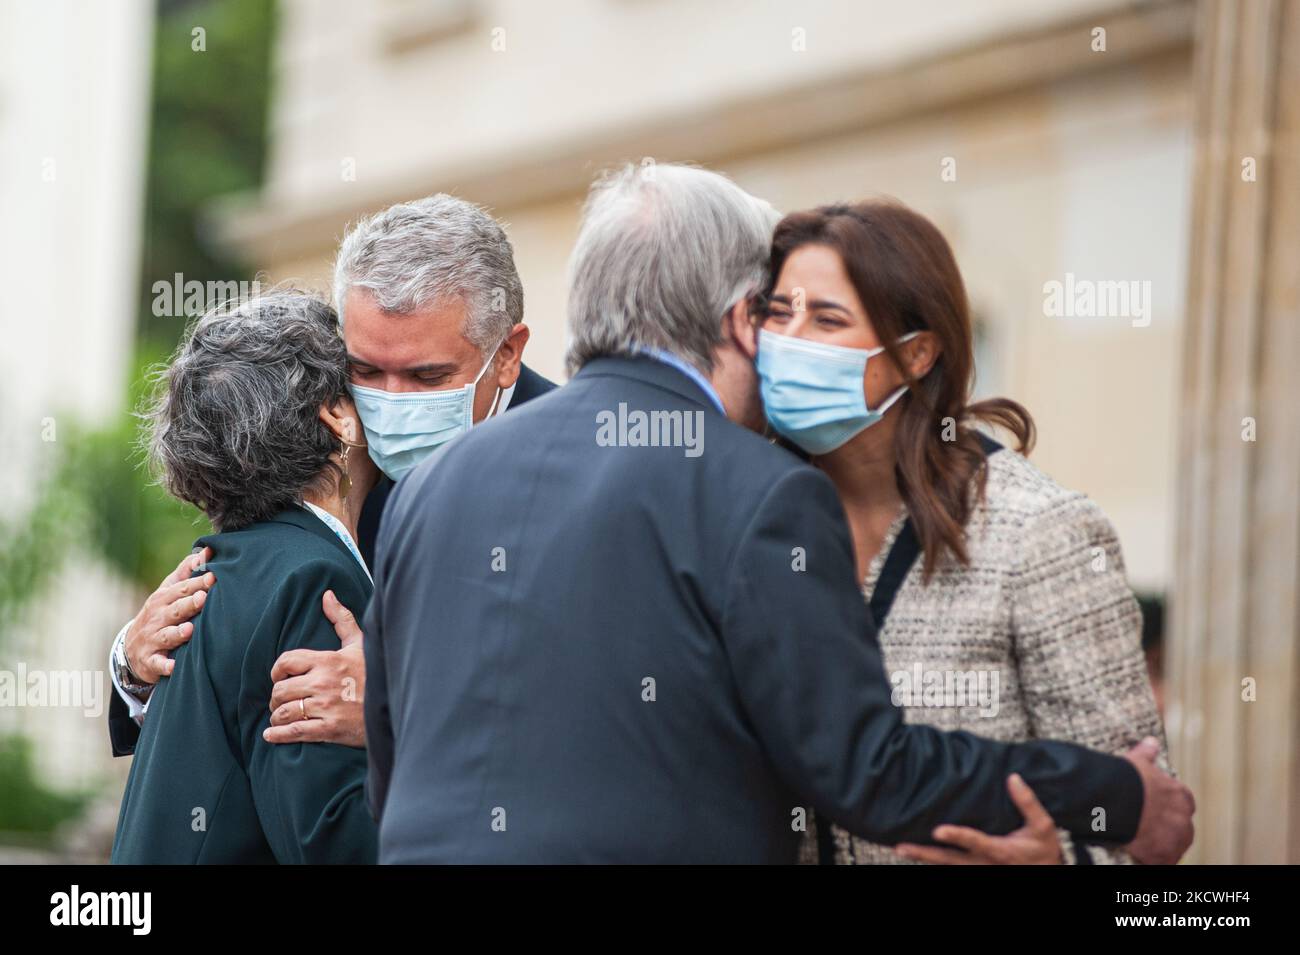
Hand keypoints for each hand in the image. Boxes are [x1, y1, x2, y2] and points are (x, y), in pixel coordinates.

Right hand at [124, 548, 214, 682]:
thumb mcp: (168, 592)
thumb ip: (186, 572)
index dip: (197, 583)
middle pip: (175, 610)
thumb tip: (206, 550)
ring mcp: (152, 639)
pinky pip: (158, 664)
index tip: (214, 577)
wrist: (132, 648)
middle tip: (203, 598)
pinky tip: (173, 667)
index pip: (181, 589)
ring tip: (189, 630)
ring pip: (166, 636)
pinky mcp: (150, 661)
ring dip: (176, 633)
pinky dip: (164, 666)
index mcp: (163, 599)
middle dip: (188, 604)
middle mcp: (157, 618)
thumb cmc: (160, 614)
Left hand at [263, 590, 365, 746]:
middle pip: (281, 690)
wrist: (395, 704)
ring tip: (279, 717)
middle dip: (276, 697)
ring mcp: (326, 707)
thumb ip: (341, 619)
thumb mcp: (360, 644)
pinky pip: (294, 732)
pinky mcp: (330, 729)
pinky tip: (271, 734)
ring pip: (285, 711)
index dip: (277, 670)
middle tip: (280, 701)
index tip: (280, 676)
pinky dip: (277, 734)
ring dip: (277, 716)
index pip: (286, 661)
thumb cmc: (374, 672)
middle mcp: (323, 683)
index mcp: (328, 661)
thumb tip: (327, 595)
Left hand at [896, 773, 1062, 864]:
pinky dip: (932, 861)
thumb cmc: (1043, 850)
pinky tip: (916, 853)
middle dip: (925, 853)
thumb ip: (1028, 803)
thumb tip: (1013, 777)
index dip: (957, 836)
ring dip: (923, 858)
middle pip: (950, 860)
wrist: (1048, 872)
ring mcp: (978, 870)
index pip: (975, 842)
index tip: (938, 830)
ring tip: (900, 848)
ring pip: (946, 866)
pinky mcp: (975, 871)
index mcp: (1000, 851)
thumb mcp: (1043, 826)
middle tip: (902, 846)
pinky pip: (949, 867)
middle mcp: (984, 863)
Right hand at [1123, 736, 1194, 863]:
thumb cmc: (1126, 778)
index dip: (1170, 807)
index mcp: (1181, 795)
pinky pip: (1163, 862)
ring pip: (1174, 846)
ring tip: (1145, 843)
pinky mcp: (1163, 855)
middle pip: (1182, 829)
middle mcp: (1184, 819)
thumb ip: (1147, 753)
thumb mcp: (1137, 762)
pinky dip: (1154, 859)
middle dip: (1170, 829)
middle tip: (1150, 828)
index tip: (1157, 808)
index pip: (1184, 805)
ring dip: (1164, 845)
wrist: (1116, 798)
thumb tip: (1151, 741)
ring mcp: (1175, 839)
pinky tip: (1142, 855)